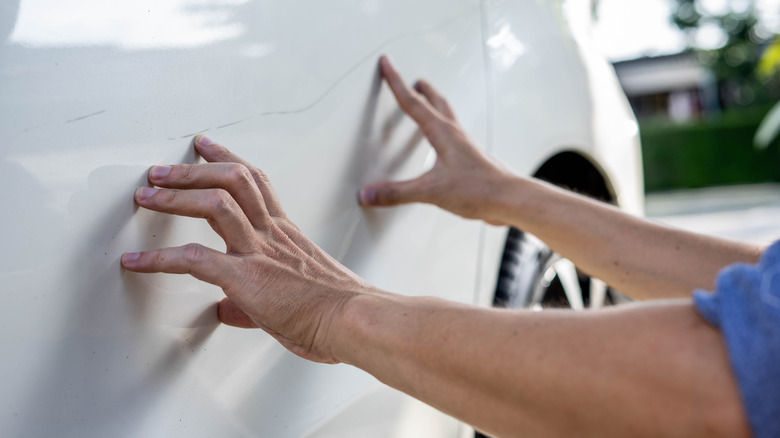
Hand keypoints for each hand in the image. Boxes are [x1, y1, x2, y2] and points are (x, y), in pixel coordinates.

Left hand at [122, 135, 375, 362]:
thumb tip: (226, 309)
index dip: (227, 158)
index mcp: (285, 233)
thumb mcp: (294, 297)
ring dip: (176, 196)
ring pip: (215, 205)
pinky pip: (195, 259)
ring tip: (147, 195)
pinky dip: (160, 259)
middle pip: (232, 180)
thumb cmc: (336, 311)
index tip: (205, 145)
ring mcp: (260, 251)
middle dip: (193, 169)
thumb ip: (251, 301)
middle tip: (162, 169)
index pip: (255, 182)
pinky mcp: (247, 277)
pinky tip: (137, 262)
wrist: (354, 320)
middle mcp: (272, 233)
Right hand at [359, 56, 512, 224]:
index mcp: (443, 133)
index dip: (396, 83)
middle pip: (435, 102)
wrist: (510, 199)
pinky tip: (443, 142)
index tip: (387, 65)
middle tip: (413, 79)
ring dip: (435, 104)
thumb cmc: (480, 189)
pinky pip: (453, 136)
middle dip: (421, 89)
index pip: (412, 103)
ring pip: (447, 116)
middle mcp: (455, 134)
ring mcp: (465, 146)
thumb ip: (397, 193)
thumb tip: (369, 193)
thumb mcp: (430, 191)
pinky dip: (443, 129)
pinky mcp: (471, 159)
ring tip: (427, 102)